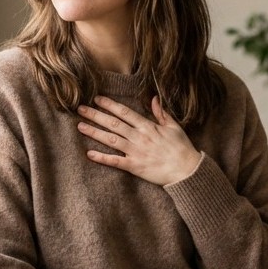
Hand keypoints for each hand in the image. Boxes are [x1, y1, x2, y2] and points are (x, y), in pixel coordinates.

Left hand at [78, 96, 202, 185]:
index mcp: (148, 126)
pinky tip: (89, 154)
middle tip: (80, 109)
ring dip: (94, 132)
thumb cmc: (182, 148)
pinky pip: (115, 161)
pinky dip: (102, 158)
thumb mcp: (174, 127)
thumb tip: (154, 98)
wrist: (187, 170)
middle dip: (96, 115)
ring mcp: (136, 152)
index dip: (110, 105)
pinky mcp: (135, 167)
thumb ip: (161, 113)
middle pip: (113, 124)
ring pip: (111, 140)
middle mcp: (139, 137)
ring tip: (80, 126)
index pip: (125, 112)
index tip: (97, 99)